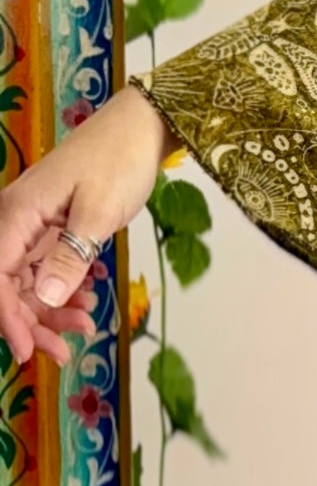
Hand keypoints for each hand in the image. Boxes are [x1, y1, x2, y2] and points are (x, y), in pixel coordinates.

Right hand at [0, 86, 172, 361]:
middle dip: (32, 322)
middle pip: (7, 286)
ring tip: (86, 324)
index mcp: (16, 215)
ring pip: (26, 283)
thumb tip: (46, 297)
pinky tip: (85, 301)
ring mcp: (31, 227)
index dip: (8, 318)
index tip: (28, 350)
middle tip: (65, 352)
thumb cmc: (117, 163)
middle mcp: (15, 222)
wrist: (136, 132)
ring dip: (50, 311)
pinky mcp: (50, 231)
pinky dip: (61, 291)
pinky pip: (44, 270)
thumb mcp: (98, 215)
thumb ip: (70, 257)